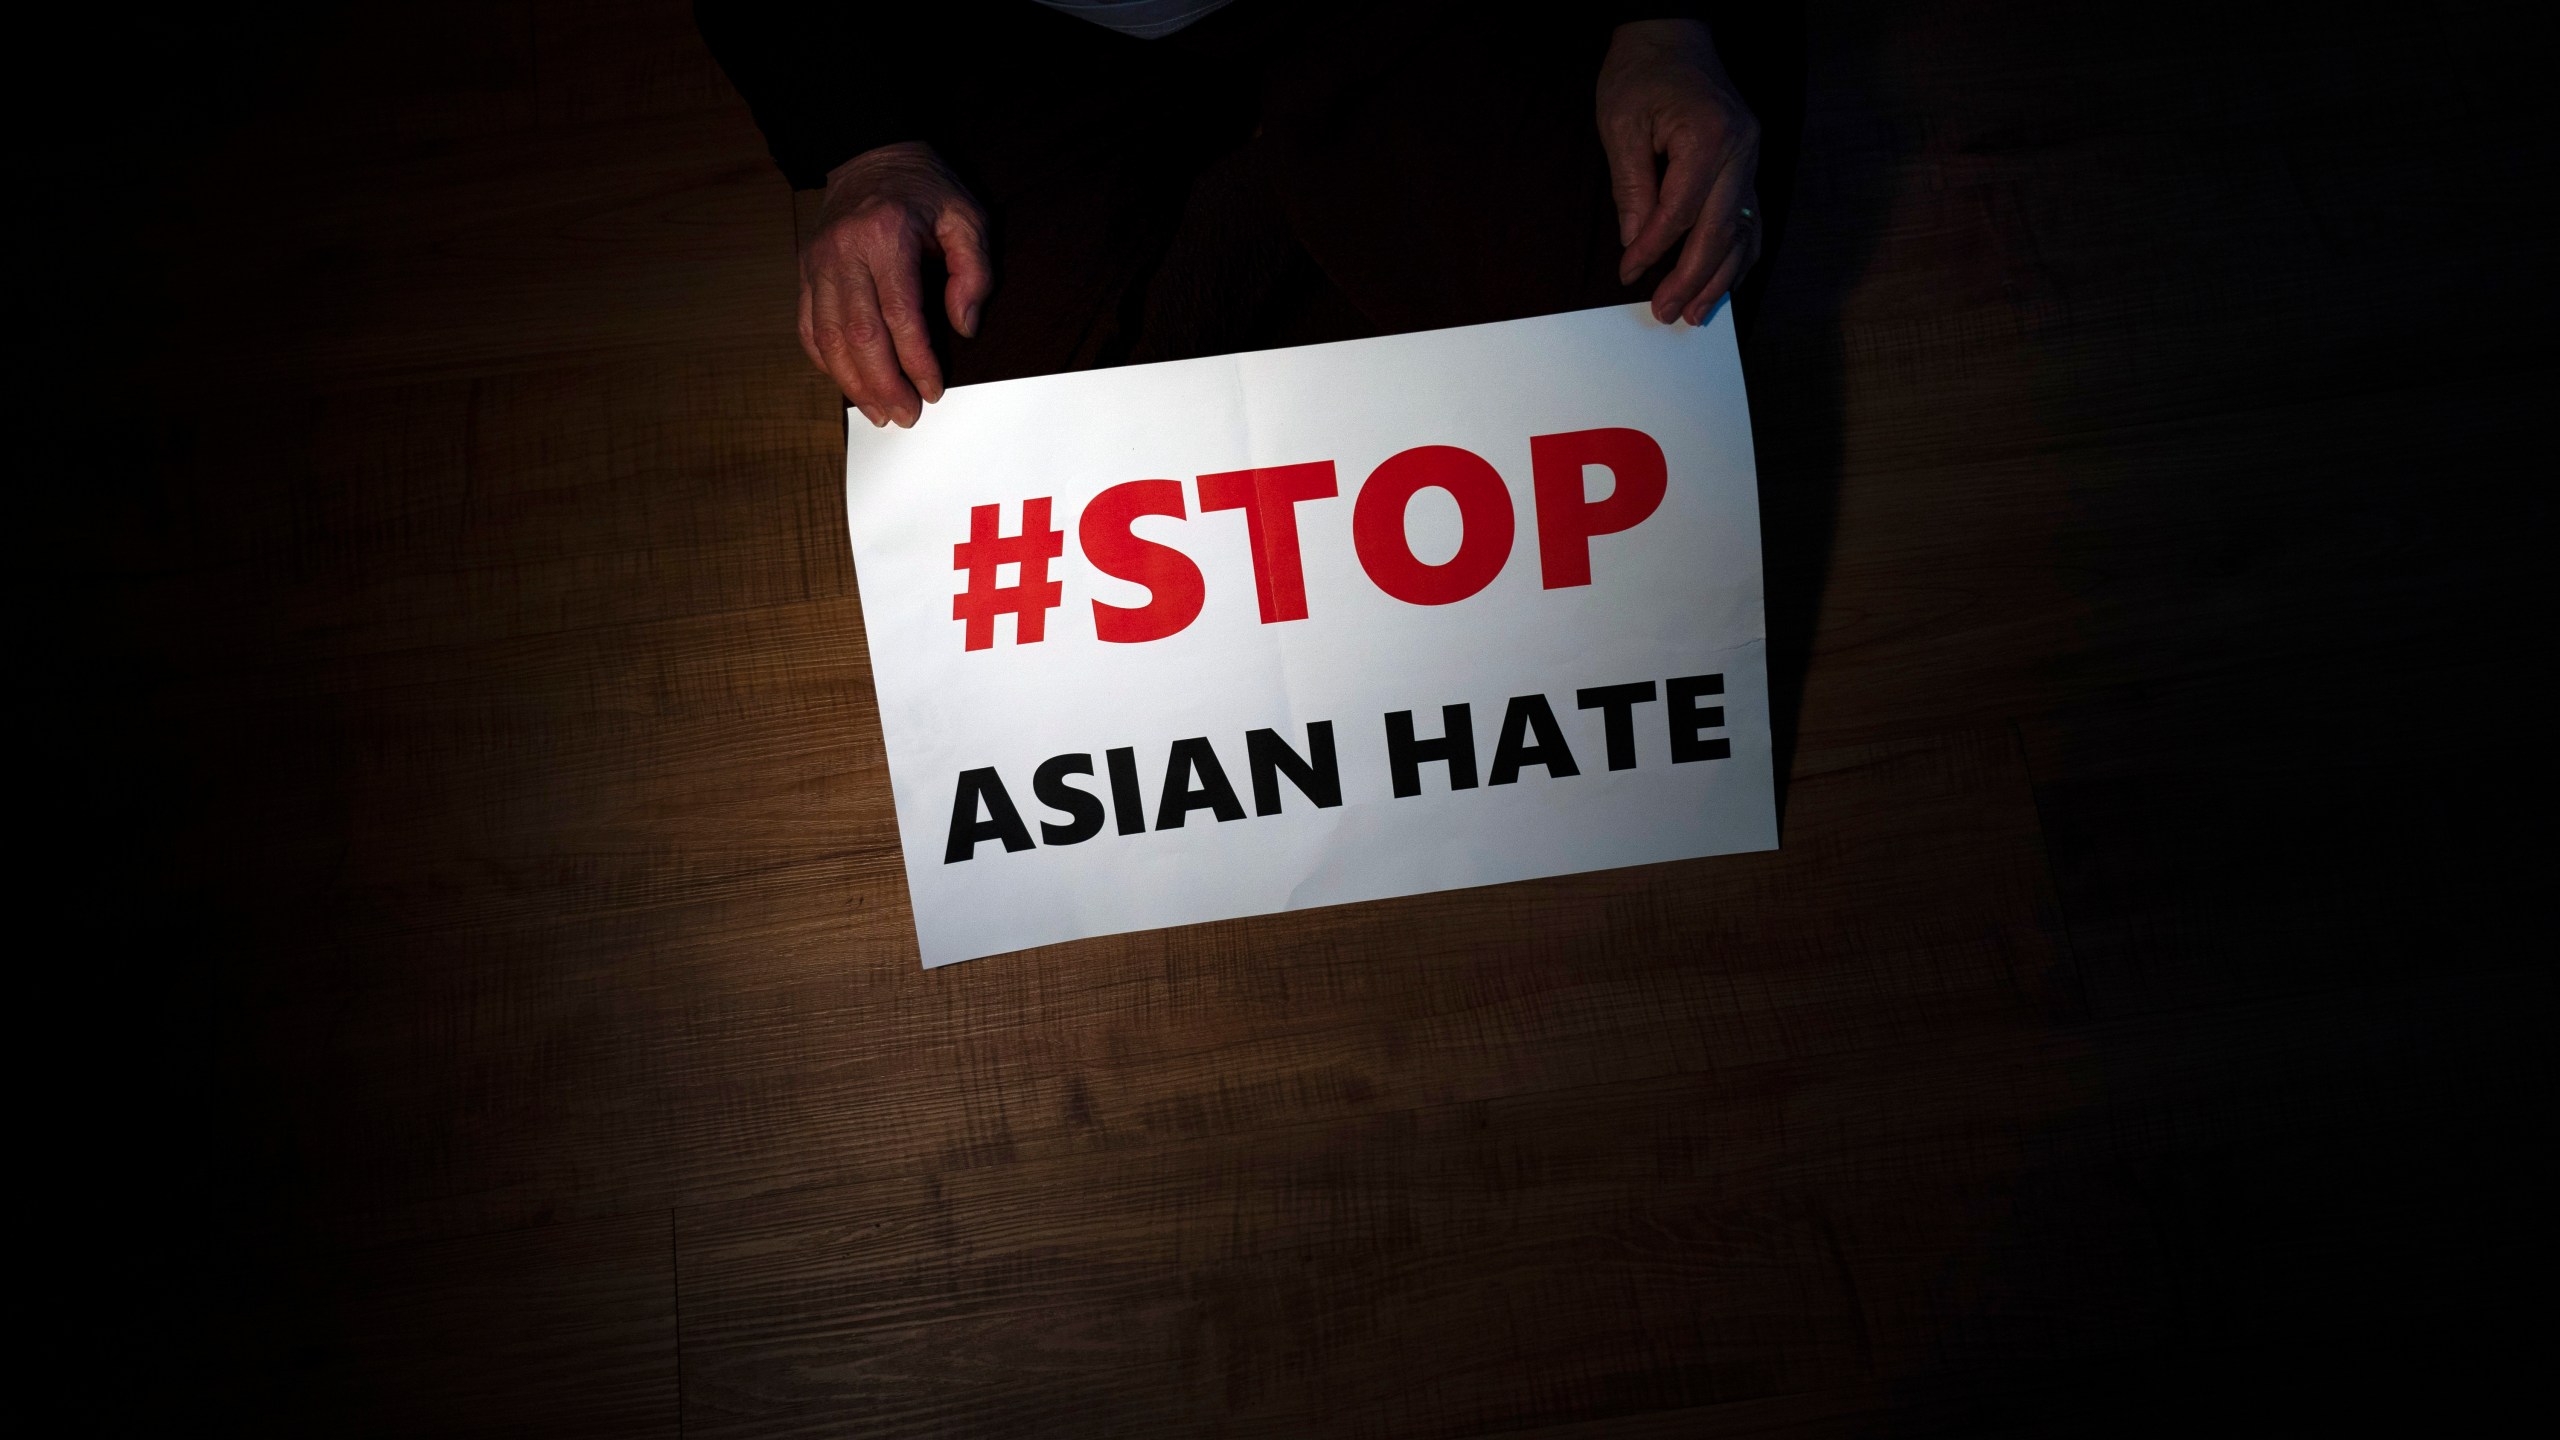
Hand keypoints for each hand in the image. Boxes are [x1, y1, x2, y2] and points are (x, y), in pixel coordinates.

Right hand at [800, 142, 992, 427]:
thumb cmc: (924, 190)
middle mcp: (844, 252)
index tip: (934, 390)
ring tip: (879, 413)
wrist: (870, 154)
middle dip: (883, 384)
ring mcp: (818, 263)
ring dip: (853, 384)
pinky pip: (809, 328)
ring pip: (828, 338)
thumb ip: (974, 271)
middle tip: (906, 417)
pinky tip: (849, 385)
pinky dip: (827, 362)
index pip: (900, 315)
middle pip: (858, 335)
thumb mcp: (966, 217)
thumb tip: (964, 327)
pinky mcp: (806, 272)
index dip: (917, 361)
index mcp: (886, 237)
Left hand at [1596, 20, 1762, 325]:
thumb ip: (1632, 187)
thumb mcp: (1621, 125)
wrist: (1672, 35)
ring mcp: (1752, 159)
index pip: (1679, 212)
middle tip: (1666, 314)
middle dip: (1692, 278)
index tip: (1628, 274)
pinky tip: (1723, 282)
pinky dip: (1739, 254)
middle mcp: (1741, 151)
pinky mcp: (1750, 165)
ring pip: (1743, 232)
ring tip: (1696, 313)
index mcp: (1708, 138)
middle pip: (1719, 231)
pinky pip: (1751, 219)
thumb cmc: (1641, 75)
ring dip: (1721, 278)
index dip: (1653, 249)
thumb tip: (1636, 243)